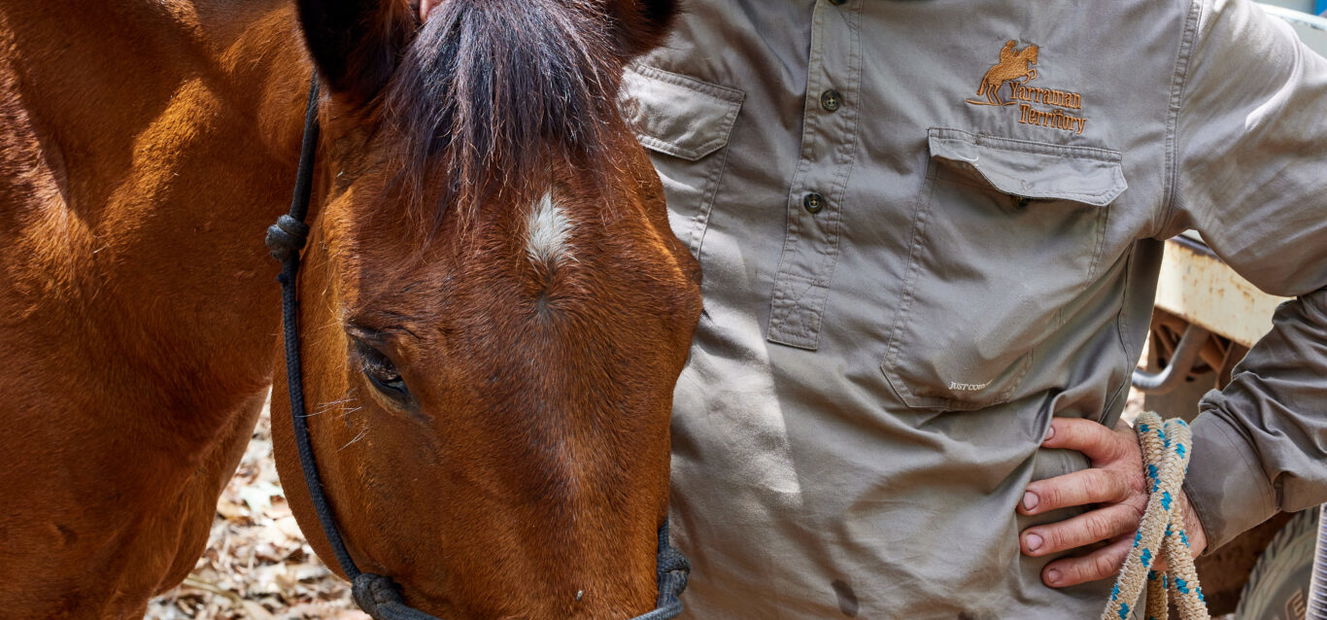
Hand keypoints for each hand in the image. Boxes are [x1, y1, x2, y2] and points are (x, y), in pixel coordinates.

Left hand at [1017, 417, 1207, 587]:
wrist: (1192, 497)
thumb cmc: (1132, 463)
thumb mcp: (1119, 439)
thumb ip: (1088, 433)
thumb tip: (1038, 417)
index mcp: (1119, 449)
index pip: (1091, 435)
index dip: (1068, 433)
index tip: (1040, 434)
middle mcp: (1129, 481)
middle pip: (1092, 486)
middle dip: (1056, 494)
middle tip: (1024, 502)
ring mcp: (1139, 515)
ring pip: (1098, 527)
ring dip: (1062, 537)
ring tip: (1028, 544)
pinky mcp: (1145, 546)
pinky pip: (1110, 561)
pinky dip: (1080, 570)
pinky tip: (1050, 575)